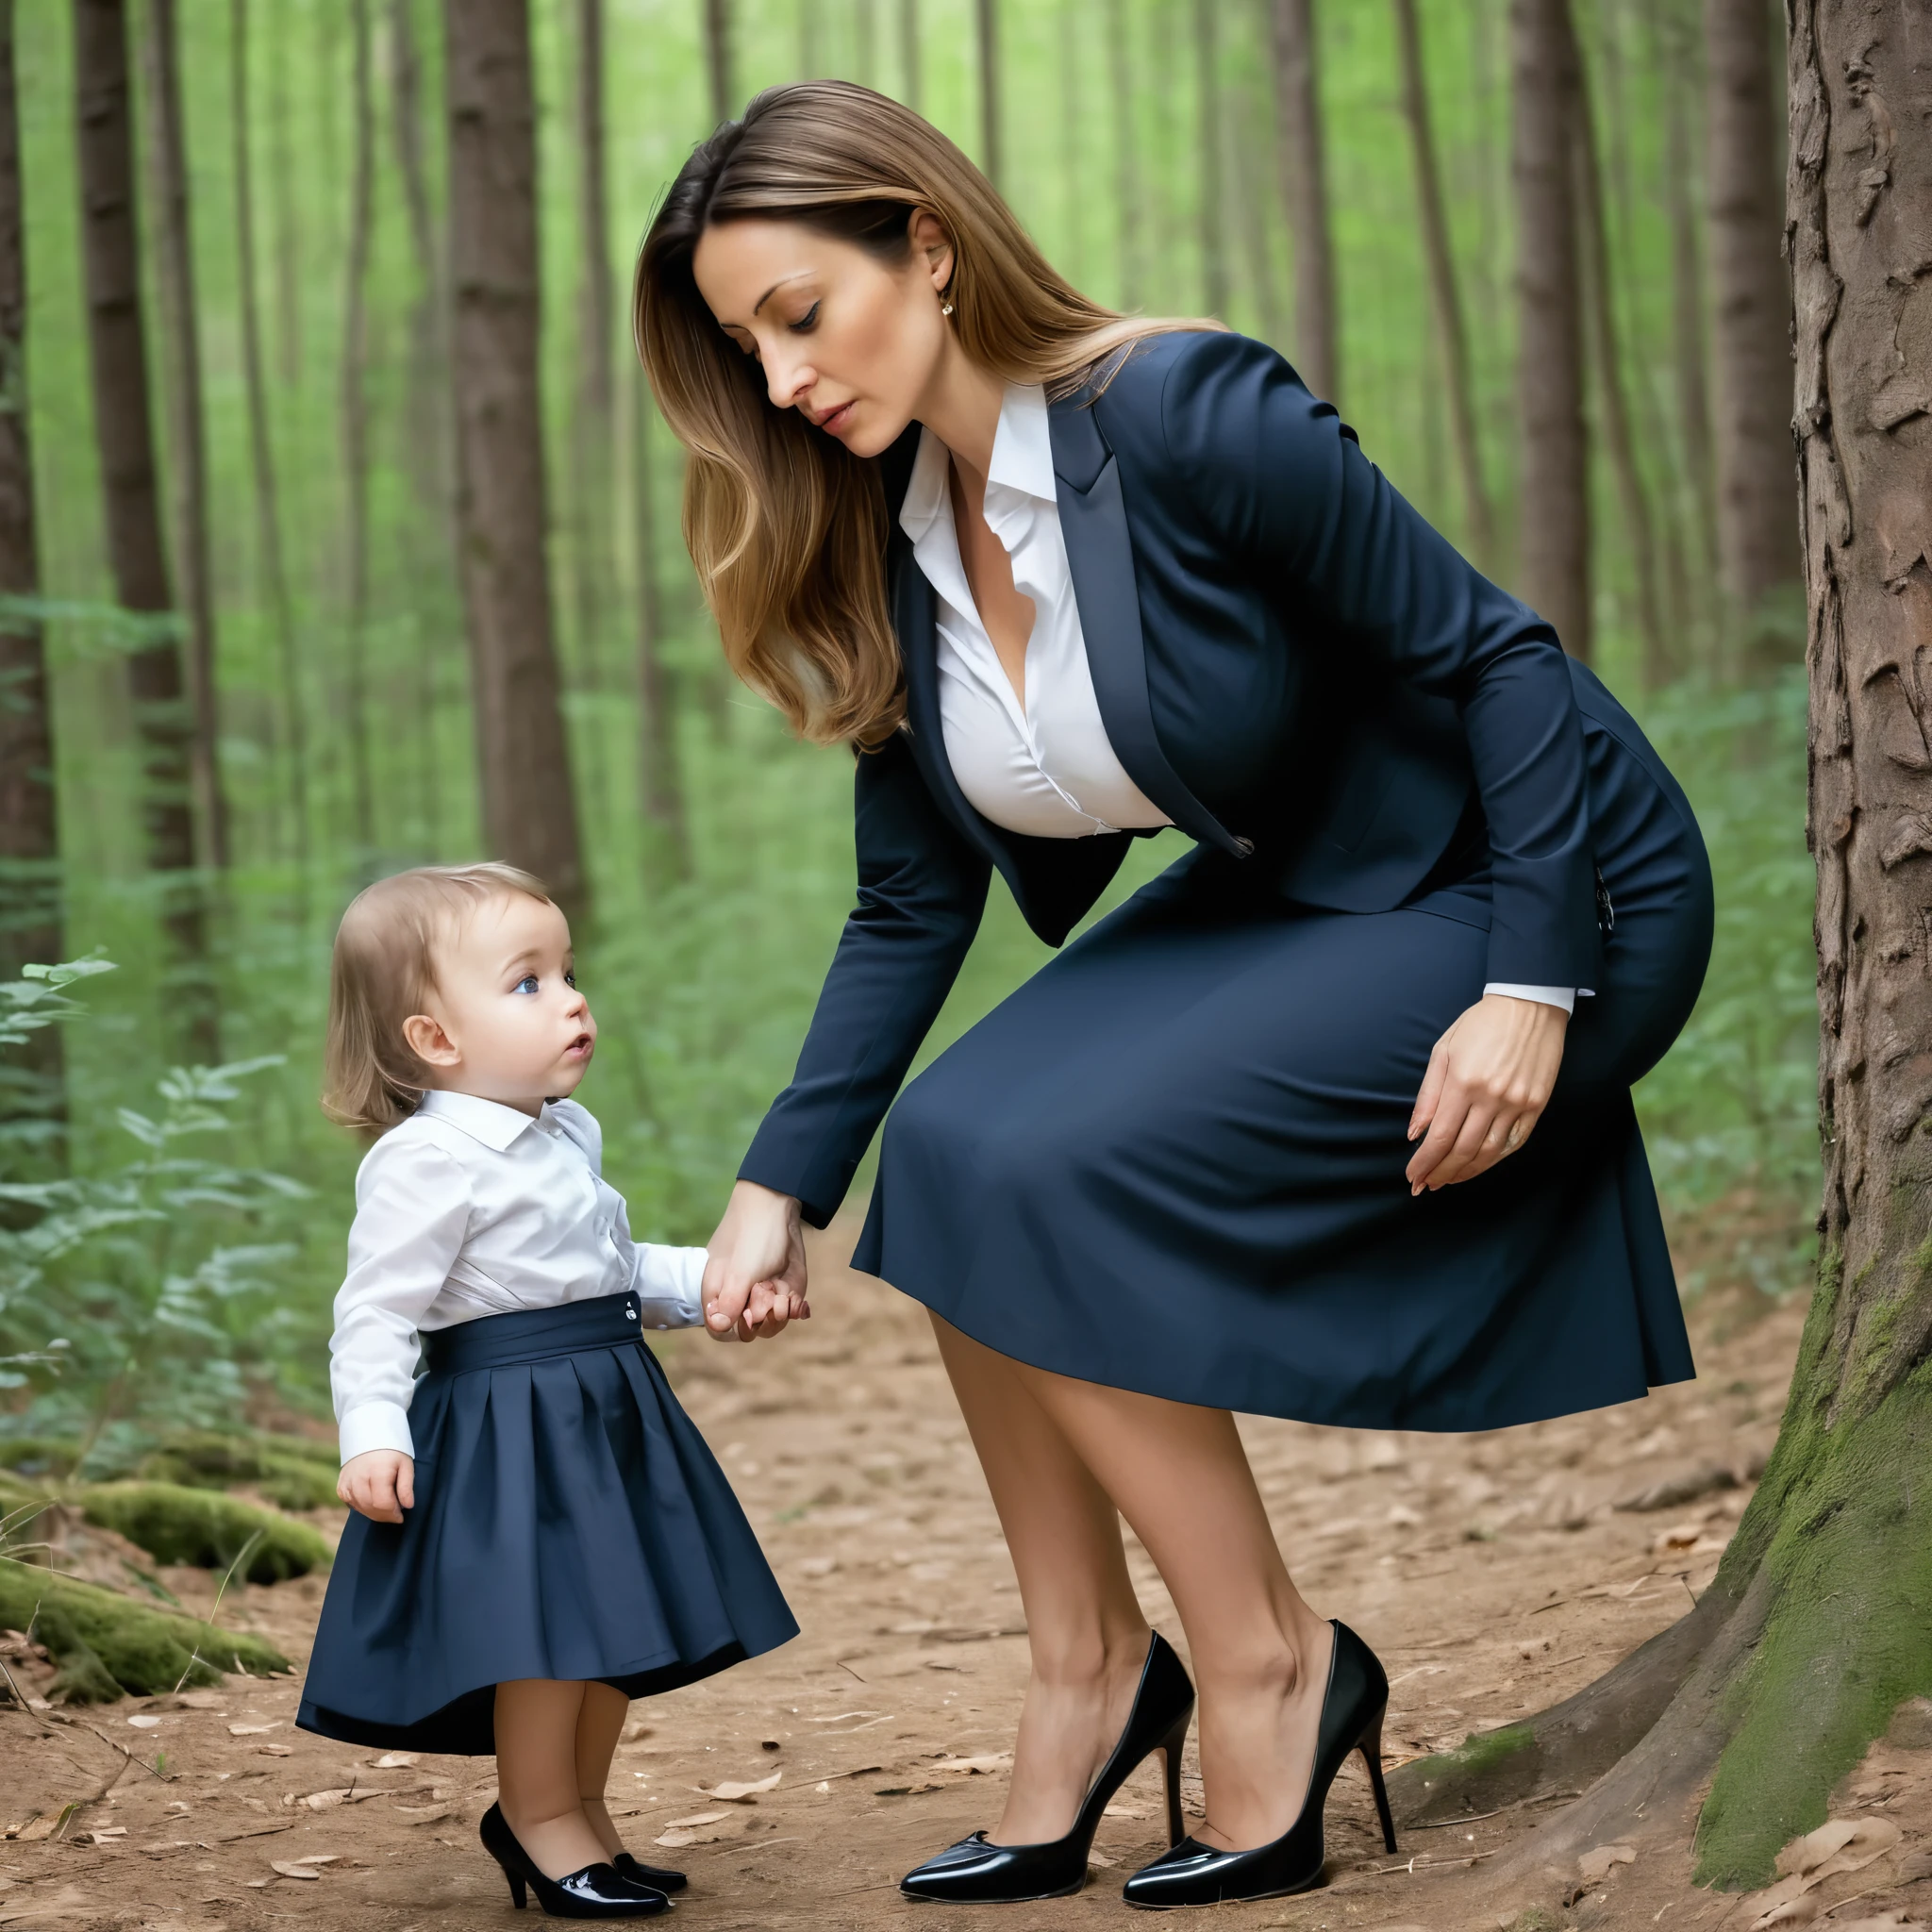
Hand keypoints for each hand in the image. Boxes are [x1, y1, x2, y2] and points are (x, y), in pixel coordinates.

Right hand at [338, 1449, 414, 1522]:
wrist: (369, 1437)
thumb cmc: (392, 1451)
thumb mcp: (405, 1464)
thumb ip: (406, 1486)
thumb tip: (408, 1506)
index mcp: (377, 1472)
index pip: (383, 1503)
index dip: (393, 1513)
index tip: (401, 1515)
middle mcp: (359, 1478)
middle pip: (371, 1508)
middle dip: (385, 1516)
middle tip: (395, 1514)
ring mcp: (348, 1483)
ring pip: (360, 1508)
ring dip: (374, 1513)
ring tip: (386, 1509)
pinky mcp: (341, 1486)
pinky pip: (351, 1504)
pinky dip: (362, 1508)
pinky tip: (372, 1503)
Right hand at [702, 1179, 809, 1341]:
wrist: (777, 1206)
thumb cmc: (751, 1236)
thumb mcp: (740, 1272)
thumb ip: (730, 1302)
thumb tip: (720, 1327)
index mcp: (718, 1293)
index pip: (720, 1329)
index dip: (735, 1330)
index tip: (749, 1317)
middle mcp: (739, 1296)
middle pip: (748, 1330)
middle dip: (763, 1322)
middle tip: (771, 1299)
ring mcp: (761, 1293)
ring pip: (770, 1323)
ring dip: (780, 1315)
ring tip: (784, 1296)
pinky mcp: (781, 1288)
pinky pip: (786, 1310)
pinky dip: (793, 1308)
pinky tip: (797, 1300)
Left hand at [1406, 993, 1568, 1193]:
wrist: (1529, 1004)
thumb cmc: (1480, 1024)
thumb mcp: (1443, 1050)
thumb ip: (1428, 1094)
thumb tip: (1415, 1132)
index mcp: (1463, 1081)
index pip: (1440, 1136)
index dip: (1424, 1162)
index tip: (1412, 1176)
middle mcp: (1491, 1096)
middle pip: (1462, 1150)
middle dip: (1441, 1172)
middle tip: (1425, 1186)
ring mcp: (1517, 1103)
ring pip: (1489, 1152)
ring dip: (1466, 1172)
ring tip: (1448, 1181)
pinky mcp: (1537, 1105)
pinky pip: (1514, 1143)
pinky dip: (1494, 1159)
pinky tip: (1478, 1166)